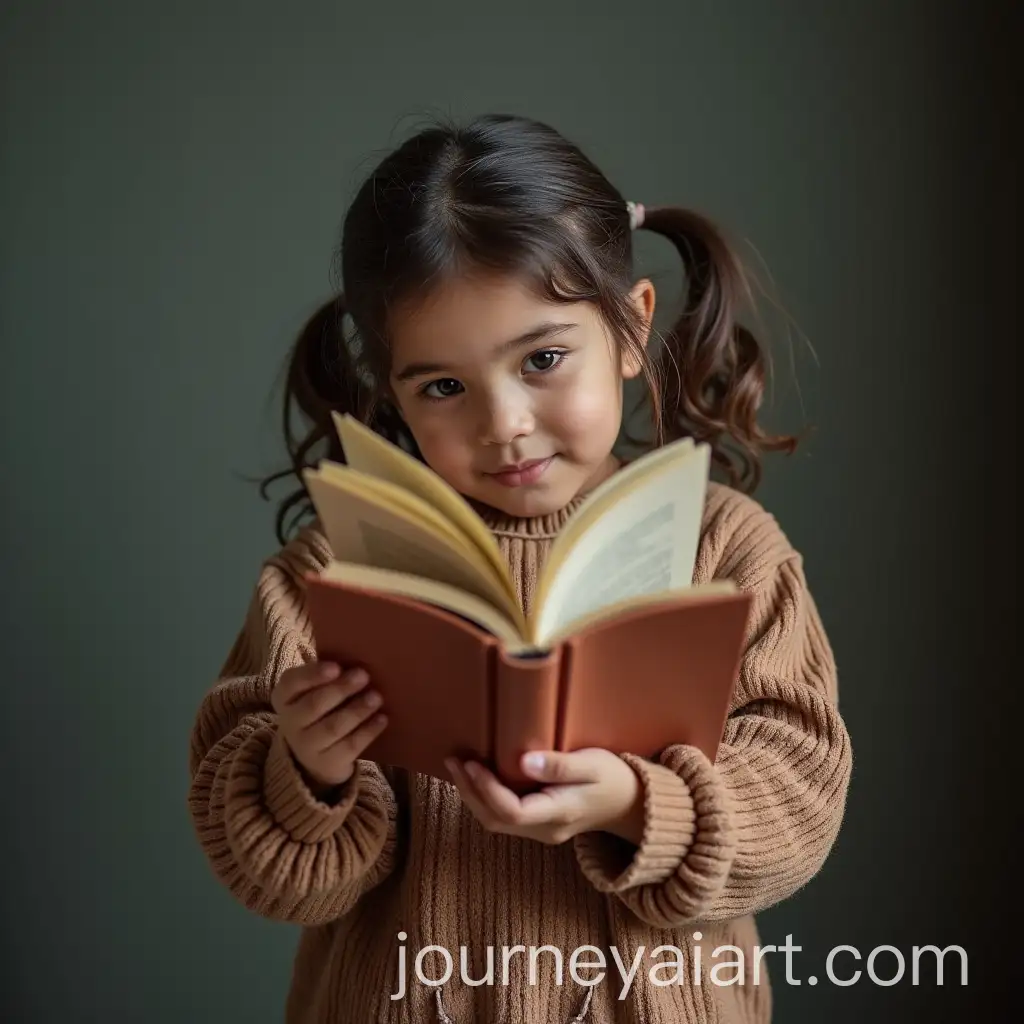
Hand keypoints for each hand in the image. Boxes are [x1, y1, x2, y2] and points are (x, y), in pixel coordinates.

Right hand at [271, 660, 386, 792]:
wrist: (316, 756)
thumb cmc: (322, 709)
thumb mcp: (315, 690)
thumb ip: (329, 675)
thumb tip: (359, 658)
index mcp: (285, 697)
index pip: (291, 683)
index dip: (313, 675)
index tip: (336, 667)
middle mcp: (290, 722)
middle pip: (314, 705)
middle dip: (340, 689)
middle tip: (364, 676)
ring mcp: (307, 746)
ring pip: (332, 727)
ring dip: (356, 711)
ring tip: (376, 697)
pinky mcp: (327, 764)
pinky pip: (349, 747)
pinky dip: (367, 732)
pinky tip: (382, 719)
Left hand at [445, 749, 645, 846]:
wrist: (631, 804)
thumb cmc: (613, 778)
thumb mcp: (593, 765)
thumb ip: (560, 765)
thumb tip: (524, 761)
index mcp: (558, 814)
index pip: (511, 810)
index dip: (487, 789)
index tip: (472, 762)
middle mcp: (545, 829)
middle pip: (496, 820)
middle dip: (470, 792)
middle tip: (454, 761)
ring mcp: (541, 831)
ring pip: (496, 822)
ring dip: (474, 796)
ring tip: (458, 766)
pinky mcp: (539, 824)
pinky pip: (504, 816)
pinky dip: (486, 798)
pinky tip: (477, 777)